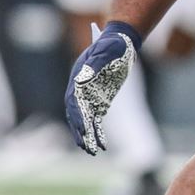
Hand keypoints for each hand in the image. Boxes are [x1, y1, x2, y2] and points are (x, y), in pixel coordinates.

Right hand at [64, 21, 140, 153]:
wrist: (121, 42)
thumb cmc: (113, 45)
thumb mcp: (106, 50)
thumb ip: (96, 62)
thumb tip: (83, 77)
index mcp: (78, 79)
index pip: (74, 101)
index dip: (77, 115)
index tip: (82, 127)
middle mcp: (80, 91)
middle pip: (76, 115)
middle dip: (80, 130)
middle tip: (85, 146)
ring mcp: (89, 97)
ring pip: (85, 120)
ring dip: (87, 136)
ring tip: (92, 152)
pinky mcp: (100, 100)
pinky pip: (97, 120)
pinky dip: (98, 132)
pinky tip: (103, 145)